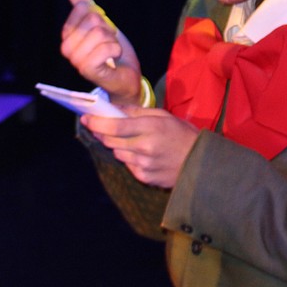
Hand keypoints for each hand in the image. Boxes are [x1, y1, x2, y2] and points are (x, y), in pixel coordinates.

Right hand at [61, 0, 142, 103]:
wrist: (126, 77)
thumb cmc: (112, 53)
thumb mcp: (101, 25)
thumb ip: (85, 5)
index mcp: (68, 36)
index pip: (82, 9)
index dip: (100, 16)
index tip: (104, 31)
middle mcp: (68, 49)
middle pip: (92, 20)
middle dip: (108, 29)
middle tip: (110, 43)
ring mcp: (77, 61)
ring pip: (99, 33)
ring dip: (113, 41)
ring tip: (112, 52)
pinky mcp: (88, 71)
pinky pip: (105, 48)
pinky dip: (115, 50)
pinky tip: (114, 58)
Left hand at [81, 108, 199, 187]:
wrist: (201, 163)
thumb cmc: (183, 135)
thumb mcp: (164, 116)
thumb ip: (138, 112)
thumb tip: (114, 108)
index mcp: (150, 128)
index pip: (114, 125)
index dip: (96, 122)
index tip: (85, 117)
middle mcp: (144, 147)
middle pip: (110, 140)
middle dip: (101, 132)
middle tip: (97, 126)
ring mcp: (143, 165)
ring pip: (117, 153)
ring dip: (116, 145)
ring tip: (129, 139)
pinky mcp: (144, 177)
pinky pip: (128, 165)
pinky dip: (129, 158)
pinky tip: (142, 154)